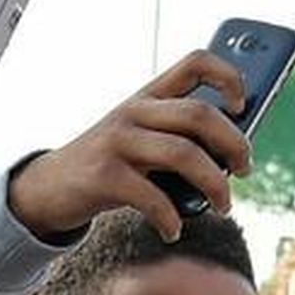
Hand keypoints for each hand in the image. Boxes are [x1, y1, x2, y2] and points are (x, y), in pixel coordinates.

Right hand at [7, 51, 251, 240]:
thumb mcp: (143, 141)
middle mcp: (133, 112)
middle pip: (200, 114)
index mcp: (148, 97)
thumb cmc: (112, 166)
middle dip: (235, 144)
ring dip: (216, 186)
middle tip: (246, 170)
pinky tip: (173, 230)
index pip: (194, 64)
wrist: (49, 188)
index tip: (242, 105)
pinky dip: (171, 220)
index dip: (227, 77)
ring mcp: (117, 141)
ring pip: (184, 154)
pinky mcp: (104, 176)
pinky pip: (154, 198)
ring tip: (224, 206)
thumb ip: (179, 138)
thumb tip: (234, 159)